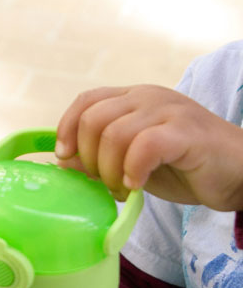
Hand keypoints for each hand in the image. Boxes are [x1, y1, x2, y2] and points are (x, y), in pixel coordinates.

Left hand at [55, 84, 242, 208]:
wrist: (240, 173)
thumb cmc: (187, 167)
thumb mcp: (134, 161)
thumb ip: (101, 156)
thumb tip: (62, 161)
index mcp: (133, 98)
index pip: (87, 100)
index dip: (67, 128)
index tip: (65, 157)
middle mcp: (148, 97)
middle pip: (94, 118)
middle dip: (89, 158)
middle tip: (104, 183)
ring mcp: (169, 111)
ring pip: (114, 134)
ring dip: (110, 170)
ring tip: (123, 190)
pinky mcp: (186, 132)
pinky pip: (144, 146)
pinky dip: (132, 171)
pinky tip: (137, 186)